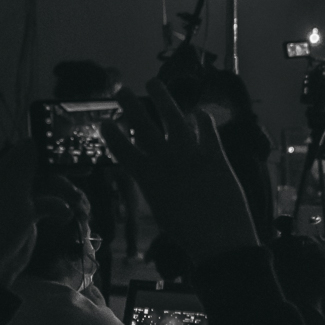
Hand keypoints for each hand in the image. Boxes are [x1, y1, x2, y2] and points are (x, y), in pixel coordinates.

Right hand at [103, 82, 257, 266]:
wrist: (220, 242)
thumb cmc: (188, 234)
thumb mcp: (162, 210)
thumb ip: (156, 186)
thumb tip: (153, 170)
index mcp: (148, 178)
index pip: (122, 150)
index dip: (112, 135)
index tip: (104, 122)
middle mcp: (166, 160)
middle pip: (142, 125)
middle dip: (130, 104)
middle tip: (121, 90)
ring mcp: (191, 154)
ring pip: (173, 116)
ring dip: (162, 97)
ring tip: (153, 82)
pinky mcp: (215, 154)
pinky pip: (207, 128)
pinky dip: (202, 119)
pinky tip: (198, 112)